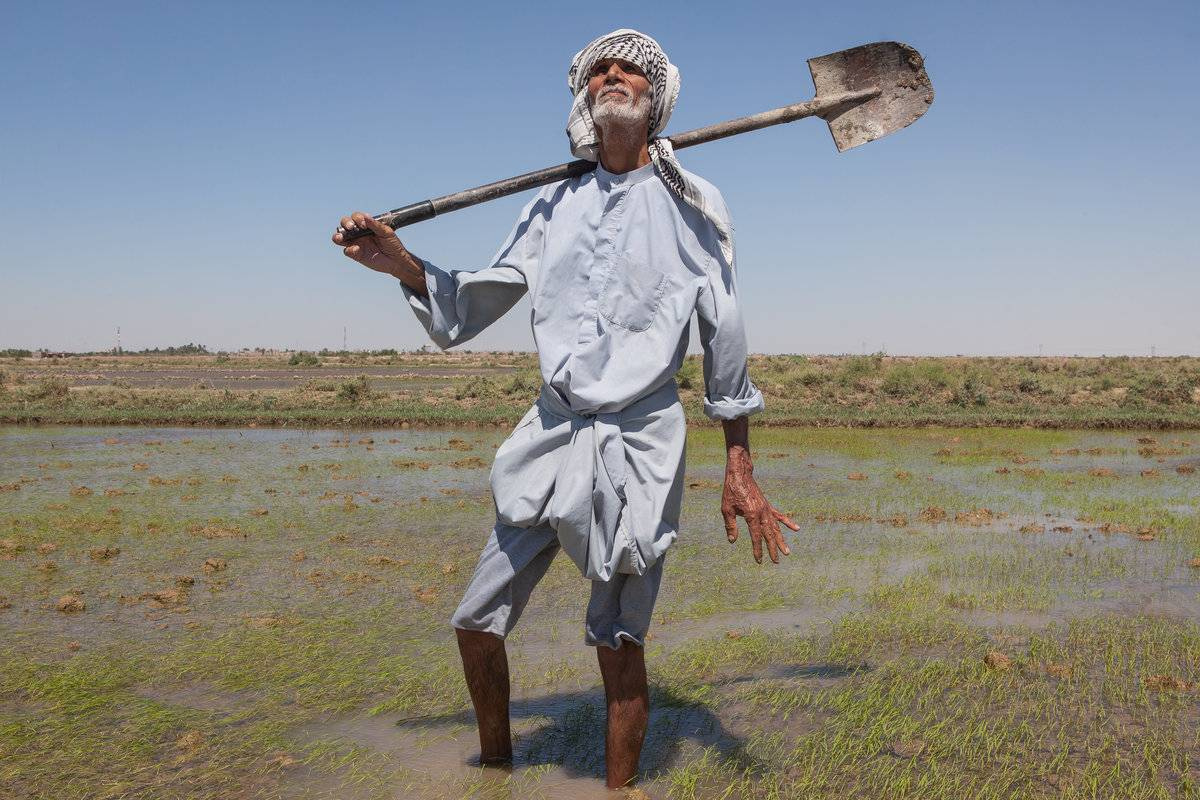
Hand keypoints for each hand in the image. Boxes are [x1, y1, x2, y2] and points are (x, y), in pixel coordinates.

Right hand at [332, 211, 427, 294]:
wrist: (396, 260)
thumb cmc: (393, 244)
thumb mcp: (386, 232)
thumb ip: (375, 225)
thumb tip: (365, 216)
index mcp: (366, 226)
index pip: (356, 217)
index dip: (357, 218)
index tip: (364, 224)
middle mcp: (359, 233)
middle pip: (345, 225)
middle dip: (345, 223)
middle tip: (351, 227)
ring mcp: (356, 243)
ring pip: (341, 238)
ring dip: (338, 236)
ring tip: (340, 238)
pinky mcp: (356, 255)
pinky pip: (347, 251)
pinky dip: (349, 249)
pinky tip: (356, 249)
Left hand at [721, 447, 798, 563]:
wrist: (740, 474)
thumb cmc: (731, 491)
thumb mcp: (726, 509)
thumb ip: (730, 525)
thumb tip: (732, 541)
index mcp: (752, 515)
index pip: (756, 537)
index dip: (758, 550)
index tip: (759, 560)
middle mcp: (762, 513)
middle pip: (769, 535)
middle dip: (773, 549)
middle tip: (776, 561)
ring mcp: (766, 509)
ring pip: (776, 528)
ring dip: (781, 540)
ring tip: (787, 552)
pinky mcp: (767, 505)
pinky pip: (779, 516)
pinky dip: (788, 523)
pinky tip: (797, 528)